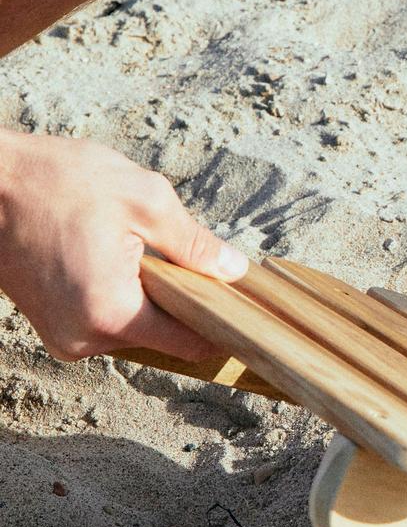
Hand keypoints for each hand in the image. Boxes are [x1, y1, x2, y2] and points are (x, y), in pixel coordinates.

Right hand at [0, 128, 247, 362]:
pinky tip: (105, 254)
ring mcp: (63, 337)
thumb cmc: (57, 182)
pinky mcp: (52, 327)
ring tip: (124, 245)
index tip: (235, 297)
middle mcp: (83, 340)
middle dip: (176, 297)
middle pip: (161, 335)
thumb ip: (193, 243)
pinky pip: (105, 319)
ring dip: (144, 293)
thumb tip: (234, 270)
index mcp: (110, 313)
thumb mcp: (143, 199)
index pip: (188, 344)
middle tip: (170, 249)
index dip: (219, 322)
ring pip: (132, 326)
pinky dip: (117, 293)